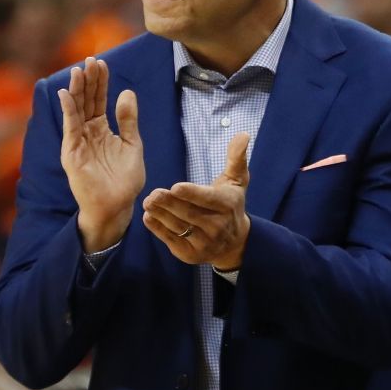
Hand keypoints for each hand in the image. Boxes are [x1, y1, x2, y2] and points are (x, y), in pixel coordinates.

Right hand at [58, 57, 144, 251]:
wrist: (117, 206)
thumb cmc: (124, 181)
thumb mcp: (132, 144)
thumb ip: (128, 120)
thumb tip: (127, 92)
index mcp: (101, 129)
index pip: (99, 100)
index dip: (100, 82)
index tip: (102, 63)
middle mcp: (87, 132)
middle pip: (86, 101)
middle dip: (88, 80)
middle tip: (91, 60)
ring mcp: (78, 141)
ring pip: (76, 110)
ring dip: (77, 90)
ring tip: (79, 70)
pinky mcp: (72, 152)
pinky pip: (69, 127)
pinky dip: (68, 110)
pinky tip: (68, 93)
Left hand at [143, 132, 250, 268]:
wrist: (235, 242)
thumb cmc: (231, 203)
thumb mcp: (237, 181)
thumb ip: (236, 158)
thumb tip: (243, 134)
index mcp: (228, 205)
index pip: (208, 199)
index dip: (191, 194)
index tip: (175, 186)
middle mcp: (218, 227)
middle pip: (189, 213)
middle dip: (169, 204)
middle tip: (153, 193)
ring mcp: (205, 243)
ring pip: (179, 227)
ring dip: (160, 215)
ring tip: (147, 202)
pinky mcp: (191, 255)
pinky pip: (172, 240)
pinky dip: (158, 229)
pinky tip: (148, 217)